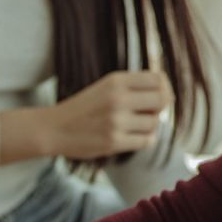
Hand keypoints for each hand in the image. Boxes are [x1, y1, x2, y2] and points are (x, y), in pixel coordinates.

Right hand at [47, 71, 170, 159]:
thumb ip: (133, 85)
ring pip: (155, 122)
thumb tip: (168, 92)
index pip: (158, 79)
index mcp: (116, 81)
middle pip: (162, 99)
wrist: (54, 128)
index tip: (160, 95)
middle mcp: (117, 98)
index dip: (165, 87)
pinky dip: (145, 139)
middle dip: (161, 107)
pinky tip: (133, 136)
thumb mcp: (106, 86)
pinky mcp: (114, 142)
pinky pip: (147, 141)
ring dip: (150, 125)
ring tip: (134, 125)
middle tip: (151, 111)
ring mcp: (116, 121)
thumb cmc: (85, 107)